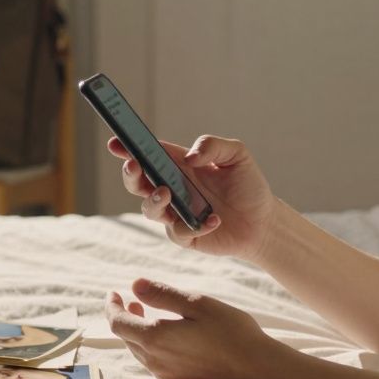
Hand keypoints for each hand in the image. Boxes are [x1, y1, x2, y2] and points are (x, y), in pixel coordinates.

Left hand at [104, 278, 297, 378]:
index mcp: (155, 339)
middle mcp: (155, 362)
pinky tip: (171, 340)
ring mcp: (167, 378)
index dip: (111, 307)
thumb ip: (163, 294)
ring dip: (140, 334)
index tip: (113, 293)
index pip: (117, 323)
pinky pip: (157, 365)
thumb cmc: (232, 333)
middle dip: (125, 318)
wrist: (259, 373)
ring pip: (142, 353)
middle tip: (133, 302)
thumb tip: (134, 285)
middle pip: (127, 339)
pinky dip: (155, 349)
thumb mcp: (198, 304)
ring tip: (149, 317)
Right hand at [109, 135, 276, 261]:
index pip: (149, 153)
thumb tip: (190, 157)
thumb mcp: (237, 155)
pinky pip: (177, 232)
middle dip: (130, 173)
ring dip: (152, 200)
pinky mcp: (185, 236)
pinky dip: (193, 226)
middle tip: (134, 165)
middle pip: (138, 181)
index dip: (129, 147)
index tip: (115, 143)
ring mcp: (176, 213)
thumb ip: (213, 146)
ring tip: (166, 193)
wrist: (264, 221)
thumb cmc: (248, 186)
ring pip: (149, 209)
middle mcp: (172, 188)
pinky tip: (214, 220)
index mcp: (179, 164)